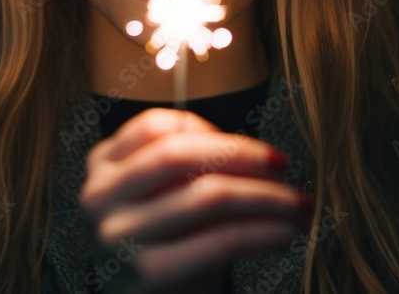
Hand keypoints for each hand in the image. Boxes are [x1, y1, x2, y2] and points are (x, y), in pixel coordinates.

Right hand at [78, 107, 313, 293]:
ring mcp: (118, 235)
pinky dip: (264, 233)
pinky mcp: (148, 272)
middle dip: (242, 154)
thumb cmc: (165, 243)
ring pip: (208, 195)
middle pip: (180, 154)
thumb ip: (188, 163)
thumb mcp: (161, 194)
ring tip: (299, 205)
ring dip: (266, 197)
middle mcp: (100, 196)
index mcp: (102, 165)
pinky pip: (221, 240)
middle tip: (282, 163)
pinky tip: (287, 234)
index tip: (250, 145)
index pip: (155, 126)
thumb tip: (261, 155)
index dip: (208, 129)